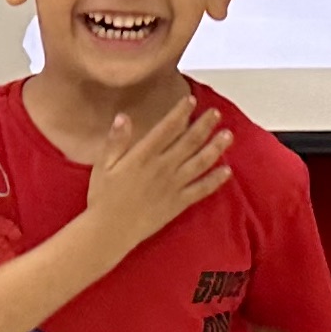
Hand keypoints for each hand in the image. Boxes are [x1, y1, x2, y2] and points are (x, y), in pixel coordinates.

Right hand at [83, 96, 231, 253]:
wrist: (110, 231)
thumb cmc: (103, 198)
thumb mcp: (102, 166)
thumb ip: (115, 141)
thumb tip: (123, 117)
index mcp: (143, 156)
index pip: (167, 128)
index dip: (180, 113)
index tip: (191, 101)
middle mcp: (162, 167)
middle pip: (189, 141)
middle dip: (204, 125)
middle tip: (216, 113)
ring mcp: (173, 186)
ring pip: (200, 162)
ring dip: (216, 147)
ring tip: (228, 135)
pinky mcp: (179, 203)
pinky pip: (201, 189)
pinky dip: (215, 180)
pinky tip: (227, 171)